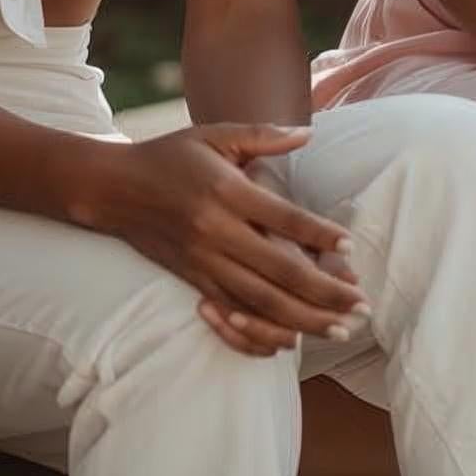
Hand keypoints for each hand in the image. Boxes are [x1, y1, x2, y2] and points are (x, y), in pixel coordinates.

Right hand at [74, 125, 365, 356]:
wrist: (112, 188)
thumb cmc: (169, 156)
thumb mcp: (213, 135)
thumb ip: (261, 135)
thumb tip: (308, 133)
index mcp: (226, 191)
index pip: (283, 218)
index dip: (319, 235)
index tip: (349, 247)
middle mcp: (216, 231)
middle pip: (279, 271)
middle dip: (325, 293)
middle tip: (362, 306)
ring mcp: (203, 261)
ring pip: (260, 301)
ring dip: (304, 320)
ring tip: (340, 330)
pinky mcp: (192, 280)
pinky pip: (231, 315)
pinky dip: (260, 333)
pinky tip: (289, 342)